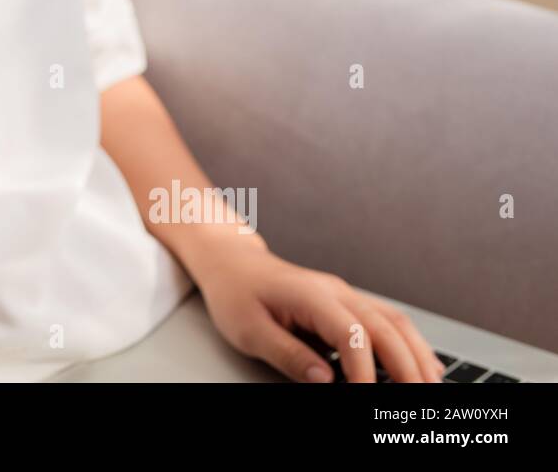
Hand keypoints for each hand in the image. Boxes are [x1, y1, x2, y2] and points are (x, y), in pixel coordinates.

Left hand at [194, 243, 444, 382]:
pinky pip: (389, 320)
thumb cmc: (237, 295)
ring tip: (432, 387)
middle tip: (420, 401)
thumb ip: (287, 354)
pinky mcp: (347, 302)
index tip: (368, 400)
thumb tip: (323, 380)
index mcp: (311, 296)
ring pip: (395, 322)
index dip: (364, 372)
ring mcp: (345, 294)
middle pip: (385, 328)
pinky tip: (426, 366)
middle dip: (407, 367)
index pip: (352, 335)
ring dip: (418, 355)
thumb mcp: (249, 330)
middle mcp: (336, 292)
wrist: (233, 264)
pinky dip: (411, 344)